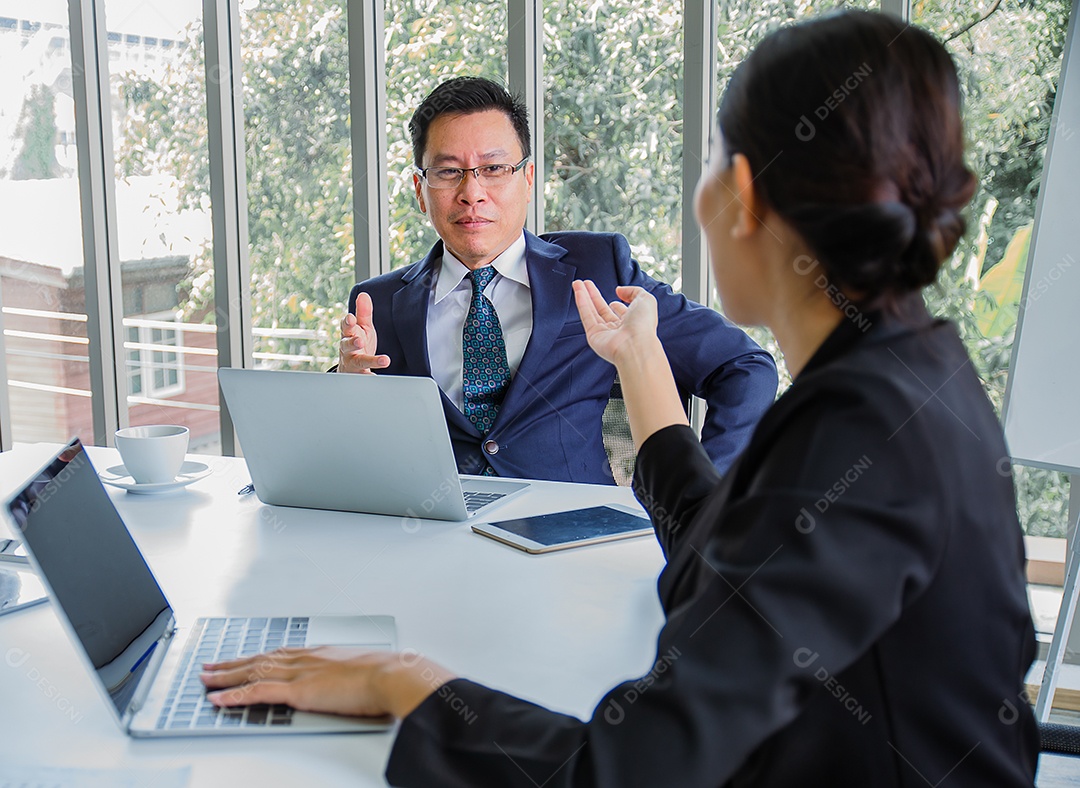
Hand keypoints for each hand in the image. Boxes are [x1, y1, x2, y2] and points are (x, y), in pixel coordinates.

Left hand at [201, 646, 455, 719]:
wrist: (391, 675)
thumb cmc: (384, 677)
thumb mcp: (361, 673)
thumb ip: (347, 677)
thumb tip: (349, 686)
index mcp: (319, 654)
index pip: (278, 654)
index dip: (256, 657)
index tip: (241, 659)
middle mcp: (304, 659)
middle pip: (259, 659)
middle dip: (232, 663)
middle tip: (210, 667)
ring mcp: (299, 673)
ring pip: (252, 671)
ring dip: (226, 676)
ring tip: (205, 679)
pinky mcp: (297, 691)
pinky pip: (257, 691)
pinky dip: (234, 695)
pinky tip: (218, 699)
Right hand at [338, 292, 390, 373]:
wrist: (351, 368)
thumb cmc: (357, 344)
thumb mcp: (362, 328)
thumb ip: (364, 313)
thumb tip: (364, 295)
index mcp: (349, 334)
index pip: (345, 327)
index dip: (347, 323)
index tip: (351, 319)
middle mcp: (348, 349)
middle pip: (347, 345)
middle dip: (352, 342)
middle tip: (359, 341)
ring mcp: (354, 363)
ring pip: (359, 362)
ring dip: (370, 361)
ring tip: (384, 360)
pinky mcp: (360, 375)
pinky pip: (365, 377)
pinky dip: (372, 378)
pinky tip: (378, 377)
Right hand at [572, 280, 660, 365]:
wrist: (634, 345)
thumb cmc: (643, 325)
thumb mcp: (646, 300)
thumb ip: (634, 291)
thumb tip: (619, 290)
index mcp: (633, 323)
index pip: (622, 312)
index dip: (618, 304)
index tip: (616, 293)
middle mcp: (618, 329)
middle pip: (603, 310)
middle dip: (594, 296)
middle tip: (587, 284)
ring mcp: (605, 333)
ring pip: (592, 312)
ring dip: (585, 296)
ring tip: (578, 284)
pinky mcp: (593, 336)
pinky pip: (586, 317)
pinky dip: (582, 304)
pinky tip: (578, 292)